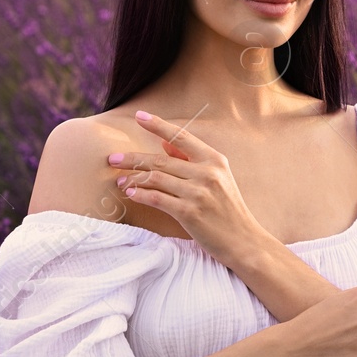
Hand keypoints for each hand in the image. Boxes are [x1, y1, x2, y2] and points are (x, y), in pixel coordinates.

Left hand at [107, 110, 262, 264]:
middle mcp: (207, 172)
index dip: (158, 125)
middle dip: (132, 158)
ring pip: (155, 178)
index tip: (138, 116)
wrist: (244, 241)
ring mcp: (198, 192)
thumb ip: (192, 160)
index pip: (181, 136)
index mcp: (214, 160)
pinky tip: (131, 194)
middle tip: (112, 159)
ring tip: (121, 181)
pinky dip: (140, 195)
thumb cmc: (228, 210)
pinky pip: (156, 198)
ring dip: (133, 179)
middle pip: (160, 159)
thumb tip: (164, 143)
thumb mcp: (218, 179)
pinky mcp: (189, 212)